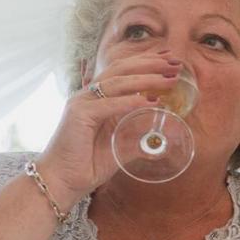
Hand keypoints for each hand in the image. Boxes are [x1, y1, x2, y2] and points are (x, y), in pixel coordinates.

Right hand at [38, 52, 184, 199]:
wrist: (63, 181)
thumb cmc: (88, 164)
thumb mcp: (120, 149)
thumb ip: (139, 140)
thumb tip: (164, 139)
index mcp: (97, 98)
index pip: (123, 72)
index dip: (147, 62)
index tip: (170, 58)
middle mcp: (88, 95)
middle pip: (121, 69)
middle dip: (150, 63)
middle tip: (175, 62)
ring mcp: (81, 102)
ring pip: (117, 82)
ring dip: (146, 78)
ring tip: (169, 79)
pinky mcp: (78, 115)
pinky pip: (108, 104)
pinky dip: (130, 101)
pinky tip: (150, 101)